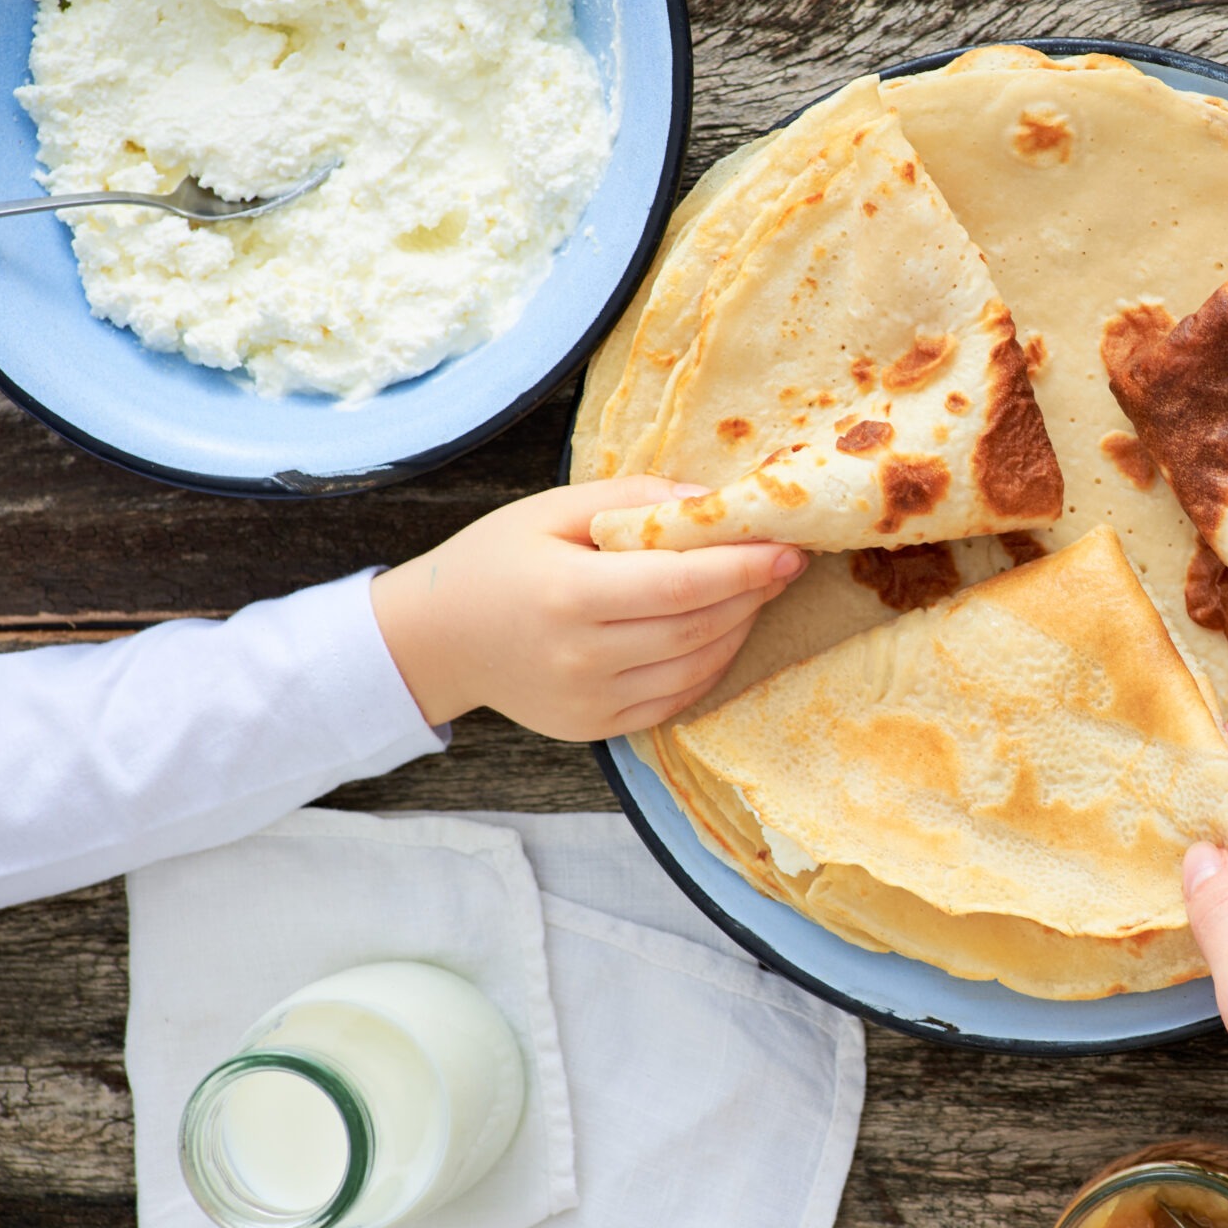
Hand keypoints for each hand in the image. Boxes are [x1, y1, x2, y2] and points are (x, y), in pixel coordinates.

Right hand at [369, 476, 803, 739]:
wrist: (437, 639)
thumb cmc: (496, 560)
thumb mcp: (550, 509)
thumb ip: (632, 500)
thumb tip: (710, 499)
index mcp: (568, 595)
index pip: (682, 585)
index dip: (745, 568)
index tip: (790, 547)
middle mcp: (582, 658)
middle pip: (699, 627)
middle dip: (753, 593)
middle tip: (785, 562)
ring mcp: (590, 701)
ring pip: (697, 667)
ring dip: (740, 628)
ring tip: (756, 591)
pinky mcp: (597, 728)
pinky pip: (677, 699)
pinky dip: (710, 664)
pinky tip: (720, 630)